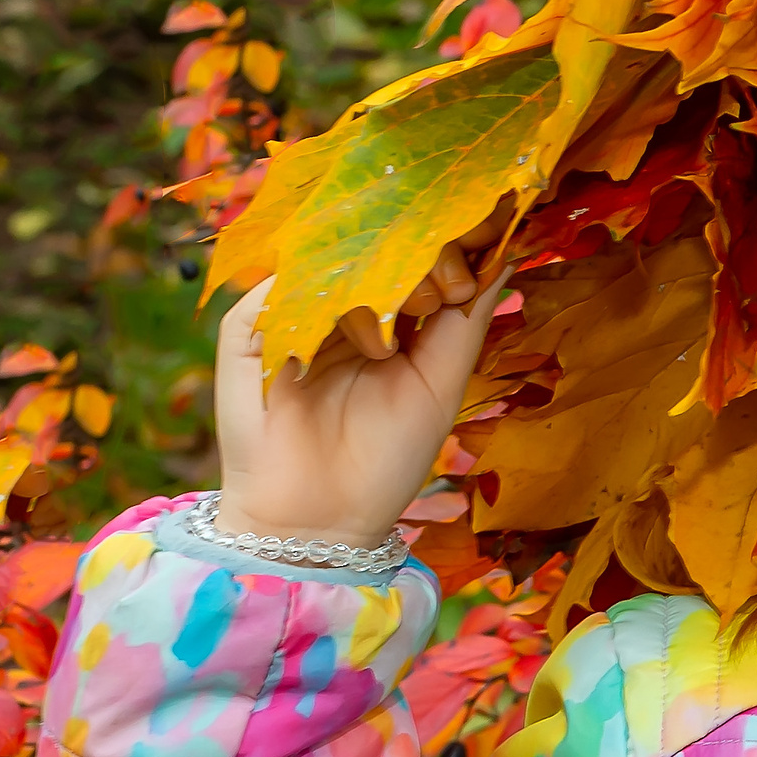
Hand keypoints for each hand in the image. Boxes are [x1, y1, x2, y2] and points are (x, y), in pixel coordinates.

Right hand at [215, 242, 501, 549]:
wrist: (324, 520)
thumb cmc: (386, 456)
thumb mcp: (443, 381)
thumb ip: (468, 316)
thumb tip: (507, 251)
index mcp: (386, 308)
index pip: (415, 247)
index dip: (453, 237)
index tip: (494, 238)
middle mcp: (339, 302)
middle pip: (376, 239)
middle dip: (424, 254)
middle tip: (450, 295)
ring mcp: (293, 314)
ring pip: (333, 257)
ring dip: (381, 283)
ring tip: (399, 344)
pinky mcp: (248, 334)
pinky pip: (277, 289)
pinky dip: (326, 301)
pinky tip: (366, 343)